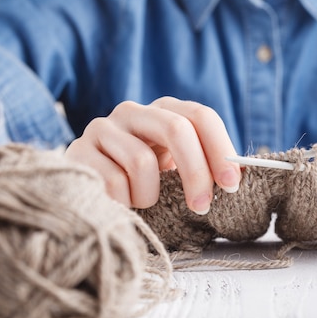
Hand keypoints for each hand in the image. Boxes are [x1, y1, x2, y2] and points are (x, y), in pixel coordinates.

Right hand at [65, 97, 240, 212]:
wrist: (89, 188)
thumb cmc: (140, 181)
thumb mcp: (173, 168)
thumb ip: (202, 164)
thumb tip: (238, 175)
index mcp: (163, 111)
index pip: (201, 116)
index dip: (220, 149)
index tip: (231, 184)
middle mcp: (133, 111)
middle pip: (176, 129)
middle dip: (196, 172)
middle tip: (202, 206)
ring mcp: (103, 127)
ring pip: (143, 162)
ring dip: (150, 195)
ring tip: (144, 202)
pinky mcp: (78, 150)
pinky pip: (114, 182)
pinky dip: (125, 203)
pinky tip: (120, 203)